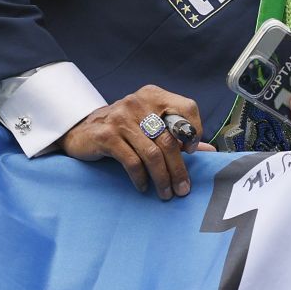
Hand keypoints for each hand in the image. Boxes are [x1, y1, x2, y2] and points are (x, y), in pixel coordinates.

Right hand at [59, 86, 203, 199]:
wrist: (81, 130)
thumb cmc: (122, 130)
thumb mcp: (149, 126)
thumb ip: (178, 136)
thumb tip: (210, 150)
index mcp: (153, 96)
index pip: (186, 107)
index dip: (194, 130)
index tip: (191, 152)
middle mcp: (138, 103)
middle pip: (169, 139)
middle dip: (179, 169)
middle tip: (183, 189)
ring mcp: (120, 118)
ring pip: (152, 153)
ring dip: (162, 178)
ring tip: (166, 193)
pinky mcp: (106, 135)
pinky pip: (131, 161)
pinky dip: (140, 178)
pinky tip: (143, 187)